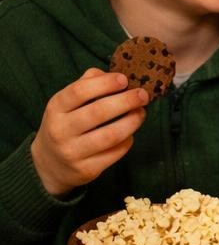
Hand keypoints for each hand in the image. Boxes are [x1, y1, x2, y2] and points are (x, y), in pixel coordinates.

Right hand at [30, 67, 148, 196]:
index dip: (105, 83)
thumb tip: (114, 74)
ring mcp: (72, 152)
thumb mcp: (67, 103)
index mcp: (56, 108)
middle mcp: (60, 130)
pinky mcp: (86, 170)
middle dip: (126, 101)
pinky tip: (130, 133)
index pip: (79, 91)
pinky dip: (127, 141)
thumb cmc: (66, 124)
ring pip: (110, 135)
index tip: (124, 79)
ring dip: (132, 122)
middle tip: (143, 95)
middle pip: (98, 112)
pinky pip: (114, 153)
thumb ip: (87, 84)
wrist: (49, 164)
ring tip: (141, 113)